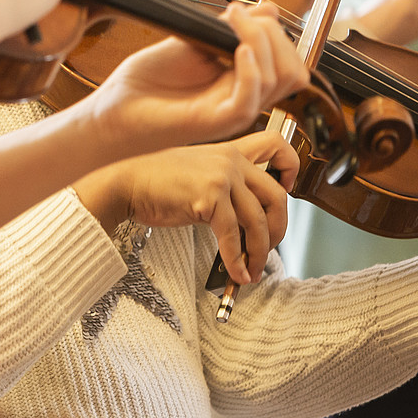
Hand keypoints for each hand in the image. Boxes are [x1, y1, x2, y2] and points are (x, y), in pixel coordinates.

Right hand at [73, 132, 298, 283]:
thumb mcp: (198, 171)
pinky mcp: (210, 197)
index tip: (288, 190)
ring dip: (259, 252)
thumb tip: (249, 219)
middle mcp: (230, 159)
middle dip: (279, 228)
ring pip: (258, 221)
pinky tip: (236, 273)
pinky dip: (237, 260)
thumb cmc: (158, 183)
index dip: (291, 168)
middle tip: (268, 247)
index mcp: (230, 150)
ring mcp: (221, 177)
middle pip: (277, 196)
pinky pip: (233, 235)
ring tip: (252, 269)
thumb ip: (225, 184)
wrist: (127, 184)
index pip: (276, 145)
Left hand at [79, 0, 309, 155]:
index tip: (242, 8)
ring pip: (278, 81)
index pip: (289, 61)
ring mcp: (232, 113)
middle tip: (238, 15)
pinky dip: (249, 69)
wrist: (114, 110)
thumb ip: (229, 28)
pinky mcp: (216, 124)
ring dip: (261, 42)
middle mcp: (244, 99)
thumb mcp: (193, 42)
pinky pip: (249, 100)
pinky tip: (235, 50)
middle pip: (292, 71)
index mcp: (243, 82)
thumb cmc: (147, 81)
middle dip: (273, 34)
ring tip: (232, 23)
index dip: (275, 32)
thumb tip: (269, 9)